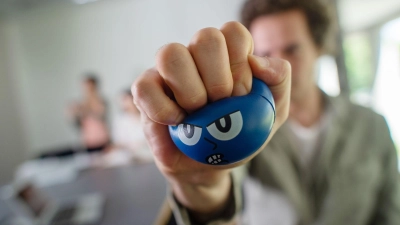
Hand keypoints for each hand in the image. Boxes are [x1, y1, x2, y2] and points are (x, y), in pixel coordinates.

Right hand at [132, 21, 290, 220]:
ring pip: (170, 54)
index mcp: (226, 53)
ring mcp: (168, 71)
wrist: (210, 165)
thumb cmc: (240, 135)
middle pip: (205, 37)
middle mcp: (196, 55)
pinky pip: (144, 87)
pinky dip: (163, 108)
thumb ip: (279, 79)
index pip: (232, 33)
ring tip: (197, 114)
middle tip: (222, 106)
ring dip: (191, 91)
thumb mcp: (273, 111)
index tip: (242, 95)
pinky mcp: (145, 90)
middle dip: (219, 79)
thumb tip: (257, 61)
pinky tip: (177, 123)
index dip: (240, 64)